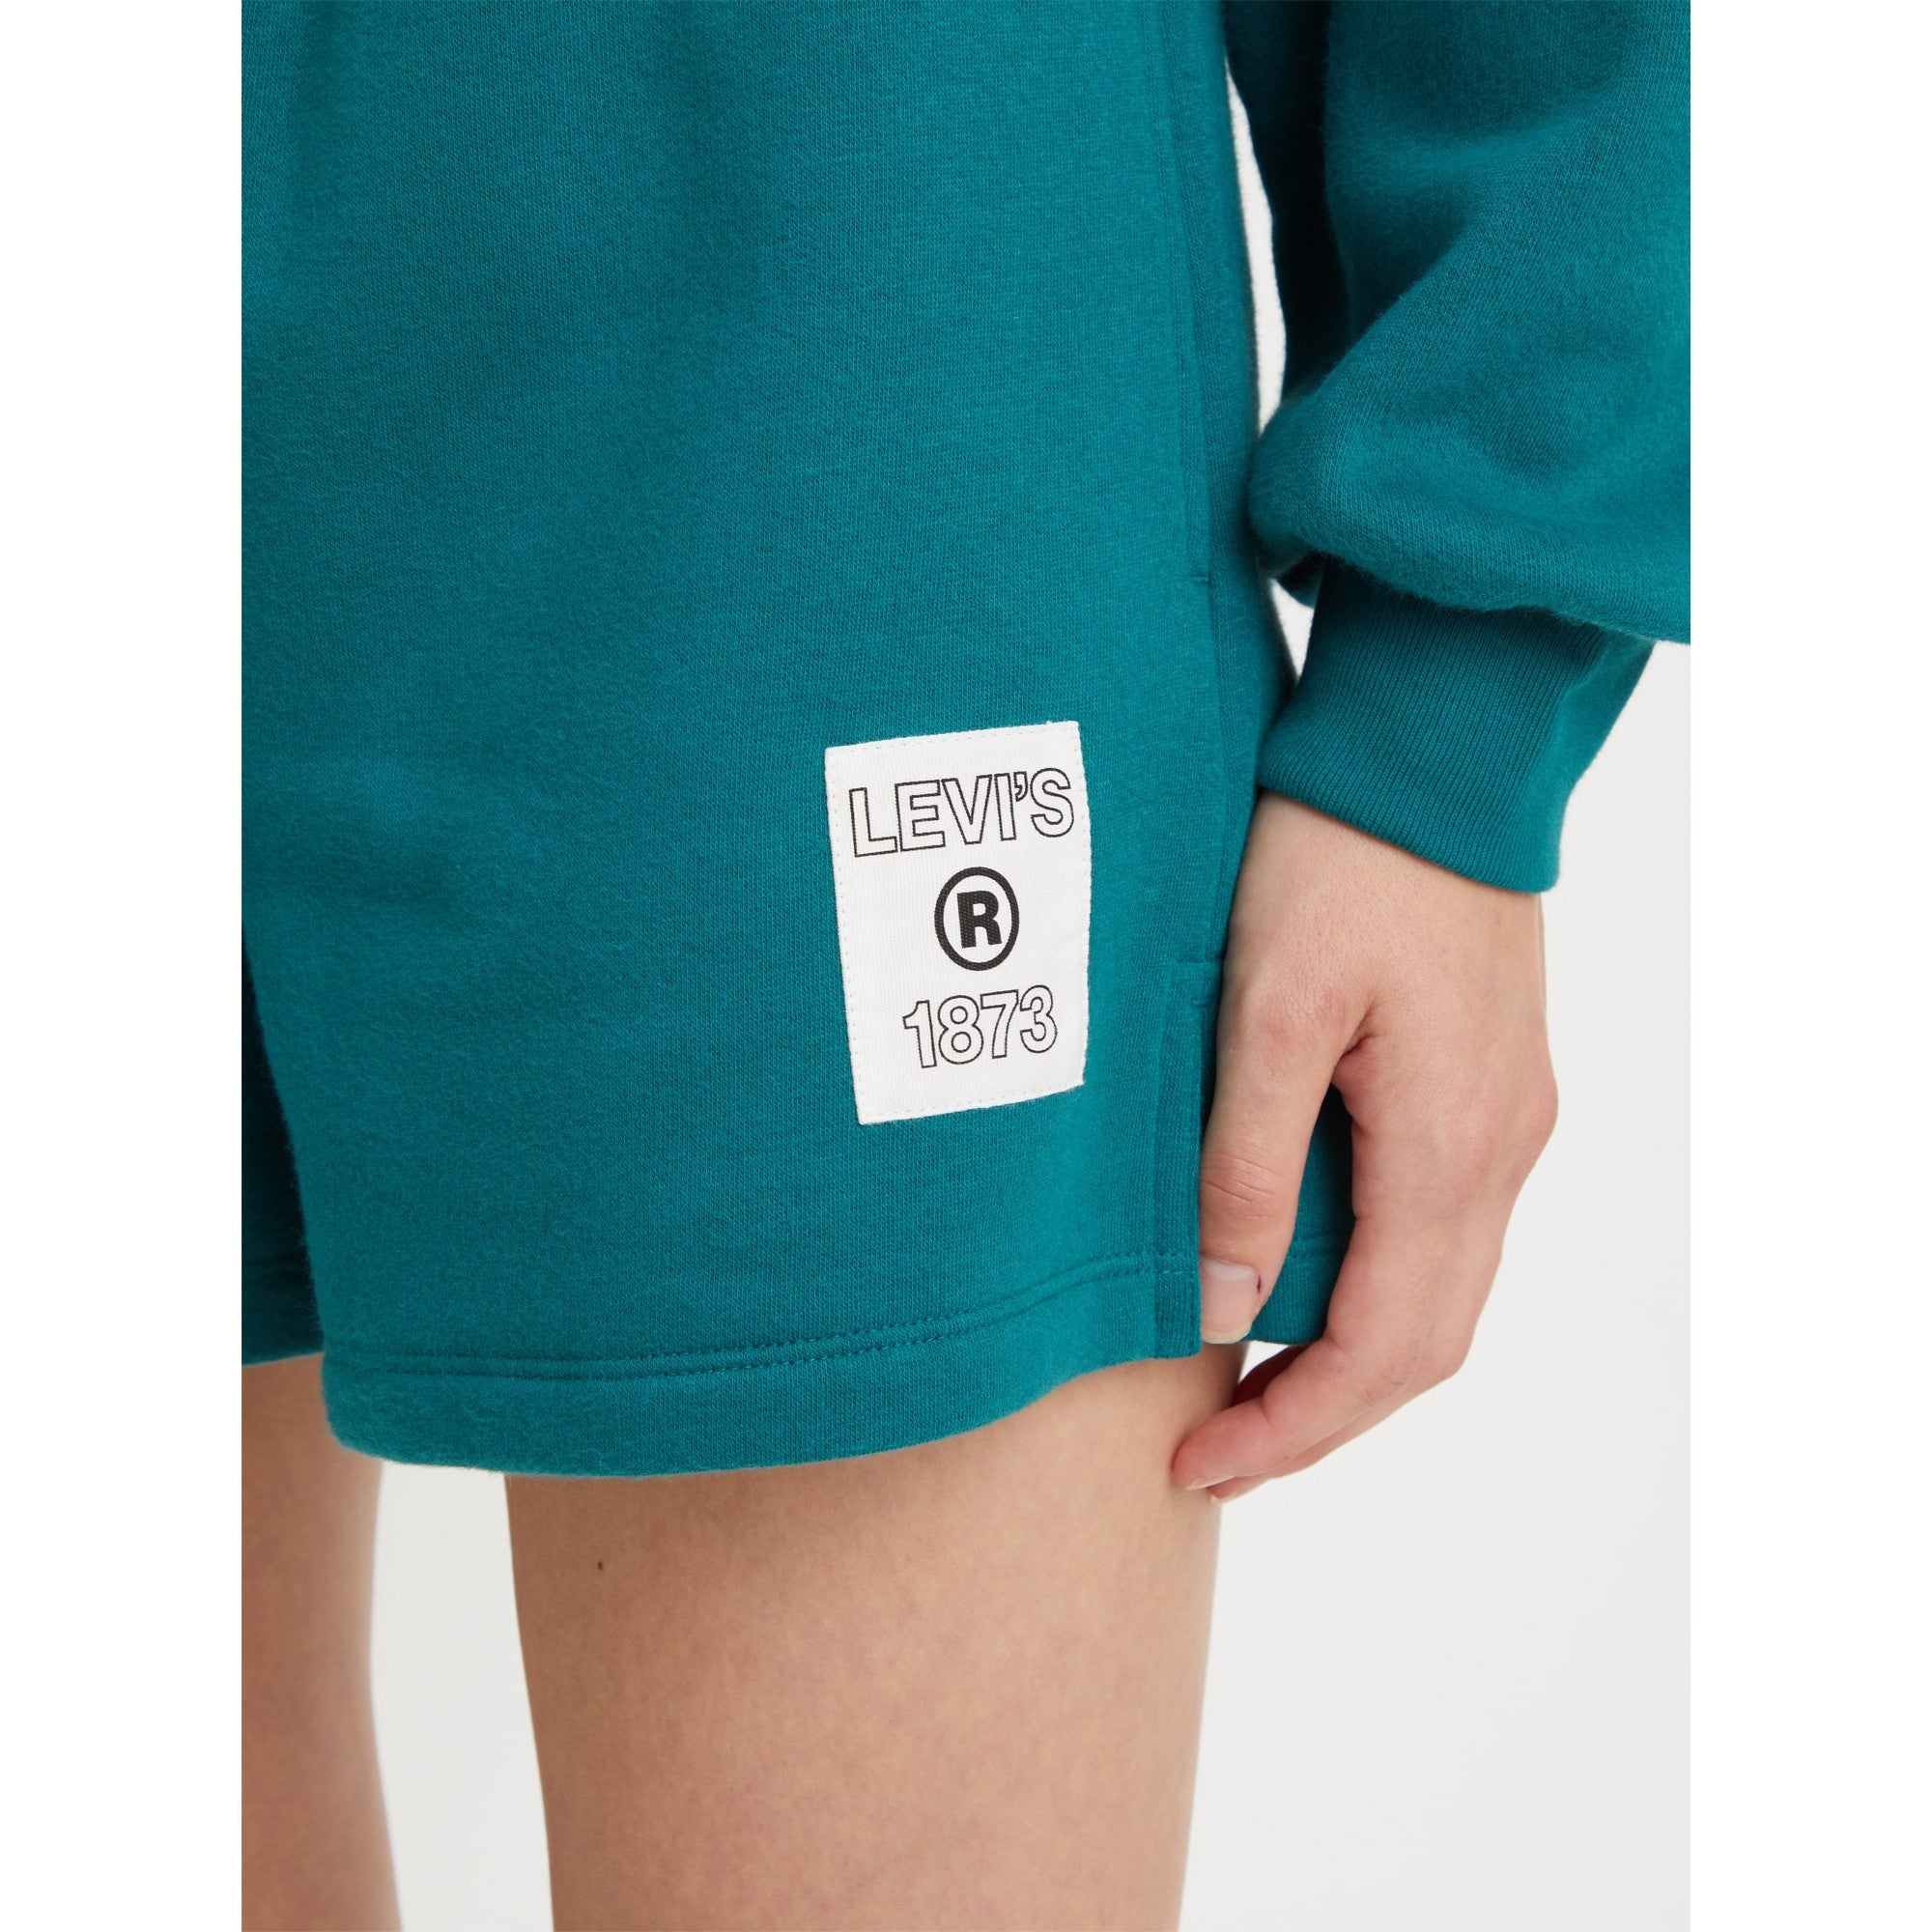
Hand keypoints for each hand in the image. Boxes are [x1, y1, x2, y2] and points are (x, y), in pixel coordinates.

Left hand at [1171, 797, 1558, 1500]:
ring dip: (1353, 1358)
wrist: (1431, 749)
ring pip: (1442, 1290)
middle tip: (1216, 1452)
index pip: (1383, 1349)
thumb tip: (1231, 1306)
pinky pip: (1443, 1225)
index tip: (1200, 1465)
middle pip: (1425, 1343)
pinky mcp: (1488, 1077)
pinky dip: (1378, 1286)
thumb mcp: (1267, 1009)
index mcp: (1447, 1144)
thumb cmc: (1338, 856)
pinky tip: (1307, 1276)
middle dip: (1322, 1416)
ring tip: (1251, 1385)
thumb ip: (1249, 1164)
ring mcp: (1507, 1112)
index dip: (1293, 1428)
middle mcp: (1499, 1146)